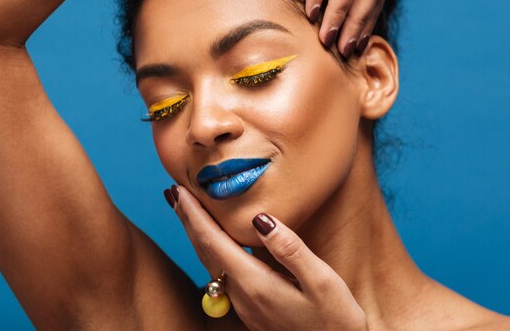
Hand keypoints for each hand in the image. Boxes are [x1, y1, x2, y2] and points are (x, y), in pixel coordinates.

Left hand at [165, 184, 367, 330]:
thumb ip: (290, 248)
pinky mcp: (252, 309)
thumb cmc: (335, 319)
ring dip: (197, 234)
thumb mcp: (321, 281)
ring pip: (211, 263)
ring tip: (188, 210)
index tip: (180, 191)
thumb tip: (259, 218)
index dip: (194, 215)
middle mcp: (243, 296)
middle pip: (205, 252)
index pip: (213, 242)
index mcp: (255, 284)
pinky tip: (216, 240)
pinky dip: (211, 249)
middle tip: (174, 193)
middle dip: (188, 220)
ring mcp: (245, 305)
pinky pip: (222, 273)